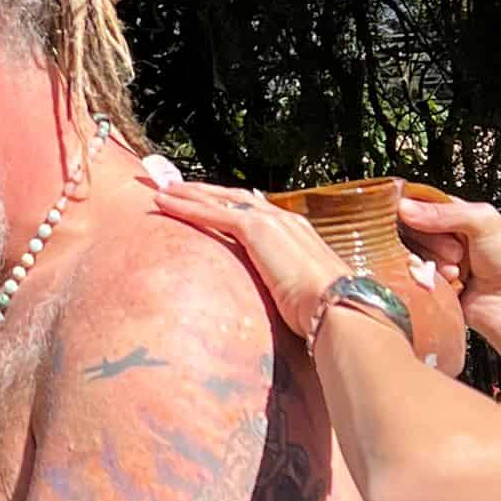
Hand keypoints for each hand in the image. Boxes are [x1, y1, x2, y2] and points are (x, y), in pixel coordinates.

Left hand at [150, 181, 342, 337]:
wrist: (339, 309)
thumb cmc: (327, 314)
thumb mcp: (306, 296)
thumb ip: (289, 292)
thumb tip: (282, 310)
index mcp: (298, 234)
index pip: (256, 211)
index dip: (229, 205)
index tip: (209, 201)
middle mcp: (285, 220)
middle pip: (234, 198)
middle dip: (203, 191)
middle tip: (175, 186)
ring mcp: (271, 221)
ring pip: (219, 200)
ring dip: (188, 194)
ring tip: (161, 190)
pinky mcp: (256, 229)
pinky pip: (211, 213)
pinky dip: (185, 207)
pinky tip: (162, 203)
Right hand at [398, 192, 500, 374]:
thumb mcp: (484, 223)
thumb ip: (445, 212)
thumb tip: (405, 208)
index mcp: (457, 215)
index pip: (419, 202)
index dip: (415, 210)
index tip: (417, 219)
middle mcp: (444, 236)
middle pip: (411, 229)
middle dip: (431, 241)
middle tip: (457, 251)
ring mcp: (435, 261)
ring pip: (410, 253)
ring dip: (433, 262)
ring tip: (457, 269)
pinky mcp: (430, 283)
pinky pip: (412, 276)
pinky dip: (429, 278)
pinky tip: (451, 281)